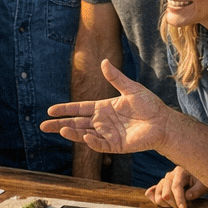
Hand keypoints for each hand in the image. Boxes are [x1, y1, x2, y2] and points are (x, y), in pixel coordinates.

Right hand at [42, 60, 167, 154]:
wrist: (163, 122)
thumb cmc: (149, 105)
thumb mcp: (131, 89)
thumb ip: (116, 78)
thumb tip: (103, 62)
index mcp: (103, 108)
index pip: (79, 109)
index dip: (65, 110)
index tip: (51, 110)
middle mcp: (102, 122)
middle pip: (76, 123)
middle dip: (59, 124)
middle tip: (43, 126)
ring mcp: (107, 134)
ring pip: (84, 134)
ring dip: (72, 133)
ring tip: (60, 130)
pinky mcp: (115, 145)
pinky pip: (100, 144)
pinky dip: (91, 141)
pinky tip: (85, 137)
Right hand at [147, 167, 207, 207]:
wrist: (199, 179)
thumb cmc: (203, 182)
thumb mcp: (203, 185)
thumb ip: (196, 191)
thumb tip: (186, 197)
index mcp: (180, 172)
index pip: (176, 187)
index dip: (179, 200)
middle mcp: (169, 175)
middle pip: (165, 194)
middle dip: (174, 204)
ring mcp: (164, 181)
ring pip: (159, 195)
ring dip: (167, 205)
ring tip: (177, 207)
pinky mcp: (161, 186)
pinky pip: (152, 193)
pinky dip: (154, 199)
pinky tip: (161, 203)